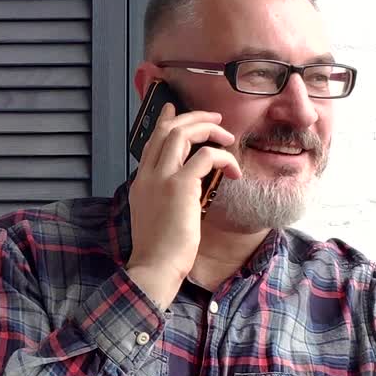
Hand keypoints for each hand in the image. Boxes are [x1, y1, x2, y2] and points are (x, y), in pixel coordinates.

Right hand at [126, 104, 240, 309]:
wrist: (154, 266)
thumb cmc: (160, 250)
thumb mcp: (157, 217)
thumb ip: (165, 197)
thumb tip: (185, 190)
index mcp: (142, 182)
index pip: (151, 141)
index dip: (165, 122)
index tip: (173, 109)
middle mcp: (148, 175)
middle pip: (167, 130)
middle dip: (193, 117)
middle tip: (214, 117)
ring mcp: (162, 178)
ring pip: (183, 134)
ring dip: (209, 130)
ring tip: (227, 136)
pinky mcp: (180, 186)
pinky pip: (205, 157)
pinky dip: (223, 158)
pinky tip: (233, 171)